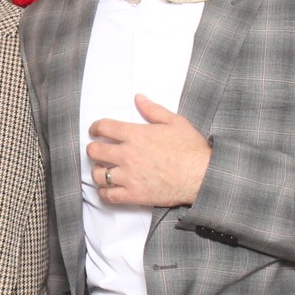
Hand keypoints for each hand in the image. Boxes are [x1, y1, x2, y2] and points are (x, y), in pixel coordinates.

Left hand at [87, 95, 211, 207]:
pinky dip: (103, 192)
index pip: (104, 127)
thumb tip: (138, 98)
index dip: (95, 128)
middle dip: (93, 149)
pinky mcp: (134, 195)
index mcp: (136, 135)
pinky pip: (108, 195)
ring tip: (102, 170)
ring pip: (98, 175)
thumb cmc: (191, 149)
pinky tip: (107, 189)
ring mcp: (129, 176)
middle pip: (95, 151)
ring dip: (97, 171)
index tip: (95, 131)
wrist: (202, 176)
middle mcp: (128, 155)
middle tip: (97, 151)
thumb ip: (153, 110)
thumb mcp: (175, 122)